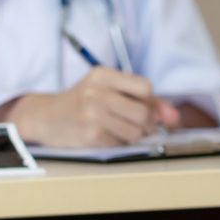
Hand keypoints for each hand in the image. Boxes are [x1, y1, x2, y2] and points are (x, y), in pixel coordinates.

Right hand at [1, 69, 180, 146]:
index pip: (145, 88)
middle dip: (145, 124)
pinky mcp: (90, 135)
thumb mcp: (107, 90)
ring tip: (117, 130)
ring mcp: (92, 114)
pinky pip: (121, 144)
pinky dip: (119, 144)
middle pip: (143, 113)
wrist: (45, 117)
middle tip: (134, 125)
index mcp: (102, 75)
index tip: (139, 107)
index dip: (148, 102)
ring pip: (136, 132)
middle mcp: (96, 92)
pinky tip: (106, 137)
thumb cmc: (82, 103)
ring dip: (133, 136)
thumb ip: (144, 101)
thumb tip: (174, 116)